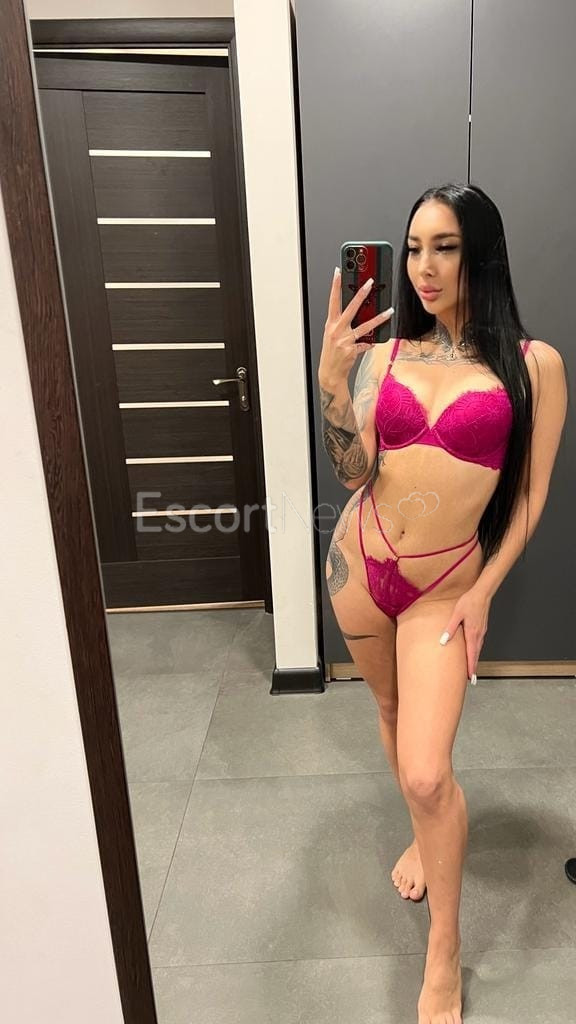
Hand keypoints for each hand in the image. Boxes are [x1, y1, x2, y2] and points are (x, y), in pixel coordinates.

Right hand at [318, 267, 393, 384]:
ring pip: (365, 326)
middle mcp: (337, 330)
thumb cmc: (332, 353)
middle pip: (351, 308)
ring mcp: (344, 340)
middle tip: (370, 282)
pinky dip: (371, 342)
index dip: (335, 286)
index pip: (333, 301)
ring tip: (389, 311)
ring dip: (378, 318)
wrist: (330, 373)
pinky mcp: (352, 350)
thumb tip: (358, 312)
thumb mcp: (333, 335)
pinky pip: (366, 343)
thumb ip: (343, 323)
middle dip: (361, 294)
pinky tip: (375, 341)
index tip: (339, 272)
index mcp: (331, 324)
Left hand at [438, 586, 491, 684]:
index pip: (471, 655)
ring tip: (471, 669)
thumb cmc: (469, 602)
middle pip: (476, 655)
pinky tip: (472, 652)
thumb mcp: (456, 614)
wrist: (482, 594)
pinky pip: (479, 643)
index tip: (470, 678)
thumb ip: (450, 628)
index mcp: (472, 634)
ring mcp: (482, 632)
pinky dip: (476, 651)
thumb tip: (443, 641)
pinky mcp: (481, 628)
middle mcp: (479, 635)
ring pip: (478, 649)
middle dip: (473, 667)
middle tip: (472, 679)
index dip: (470, 667)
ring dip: (474, 660)